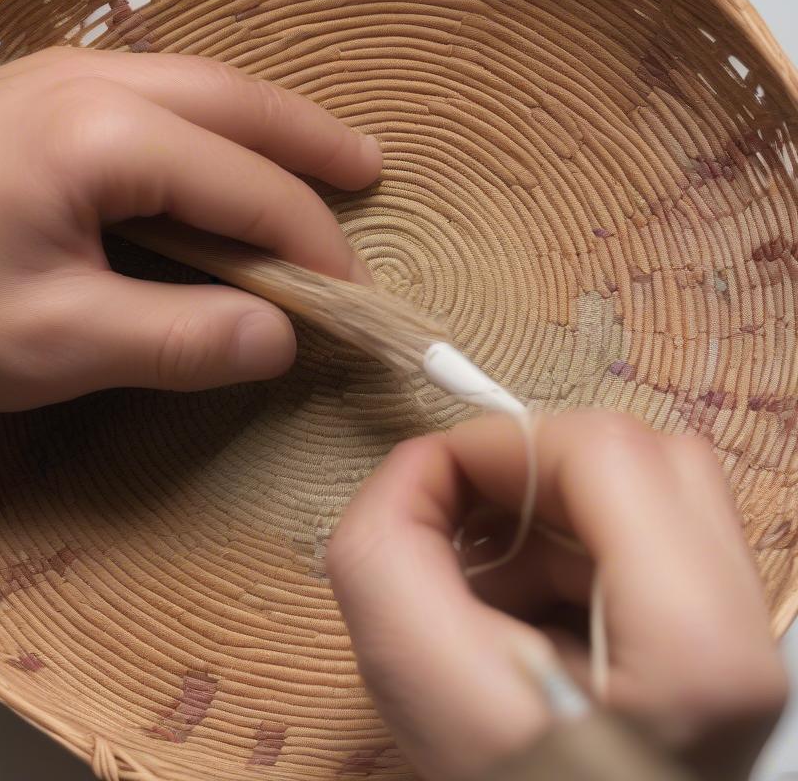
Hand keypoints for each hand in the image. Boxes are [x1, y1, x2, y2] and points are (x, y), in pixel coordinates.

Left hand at [0, 49, 379, 409]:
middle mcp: (89, 78)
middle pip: (234, 100)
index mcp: (100, 135)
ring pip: (197, 82)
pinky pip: (154, 88)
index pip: (244, 185)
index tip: (349, 299)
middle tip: (370, 171)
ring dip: (264, 122)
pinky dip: (210, 120)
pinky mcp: (37, 86)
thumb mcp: (59, 346)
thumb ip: (183, 340)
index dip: (309, 243)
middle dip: (310, 140)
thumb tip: (282, 338)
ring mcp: (58, 70)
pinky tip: (221, 148)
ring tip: (321, 155)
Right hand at [327, 411, 787, 780]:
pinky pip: (650, 541)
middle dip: (532, 477)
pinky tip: (531, 617)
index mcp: (698, 653)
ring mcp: (747, 640)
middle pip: (644, 458)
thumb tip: (420, 464)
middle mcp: (750, 637)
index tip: (427, 486)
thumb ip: (385, 550)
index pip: (608, 452)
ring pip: (649, 493)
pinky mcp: (724, 642)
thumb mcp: (416, 688)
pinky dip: (575, 555)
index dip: (499, 446)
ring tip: (495, 590)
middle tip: (465, 530)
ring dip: (552, 519)